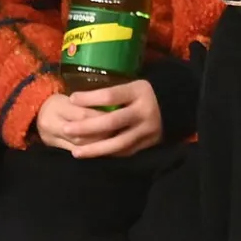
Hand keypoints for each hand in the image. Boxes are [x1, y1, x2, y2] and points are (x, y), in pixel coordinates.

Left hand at [35, 80, 163, 157]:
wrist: (175, 106)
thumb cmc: (144, 94)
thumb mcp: (132, 86)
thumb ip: (113, 94)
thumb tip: (78, 100)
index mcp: (139, 91)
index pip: (110, 95)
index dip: (89, 98)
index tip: (71, 99)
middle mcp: (144, 111)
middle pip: (111, 122)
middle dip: (86, 127)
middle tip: (66, 129)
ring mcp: (148, 130)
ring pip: (118, 143)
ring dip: (94, 149)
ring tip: (75, 152)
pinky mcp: (149, 144)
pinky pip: (125, 152)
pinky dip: (108, 154)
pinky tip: (93, 154)